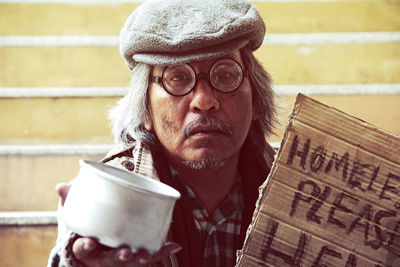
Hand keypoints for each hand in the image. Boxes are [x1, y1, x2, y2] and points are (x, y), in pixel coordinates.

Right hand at [55, 183, 180, 265]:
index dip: (86, 246)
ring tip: (147, 254)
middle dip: (118, 258)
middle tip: (126, 252)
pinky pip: (148, 259)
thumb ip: (69, 202)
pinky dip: (161, 252)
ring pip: (129, 264)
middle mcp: (102, 258)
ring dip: (139, 259)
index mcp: (86, 248)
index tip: (89, 240)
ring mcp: (118, 260)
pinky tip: (174, 245)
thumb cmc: (86, 228)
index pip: (83, 250)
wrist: (95, 248)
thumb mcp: (75, 218)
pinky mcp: (133, 259)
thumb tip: (60, 185)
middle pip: (109, 261)